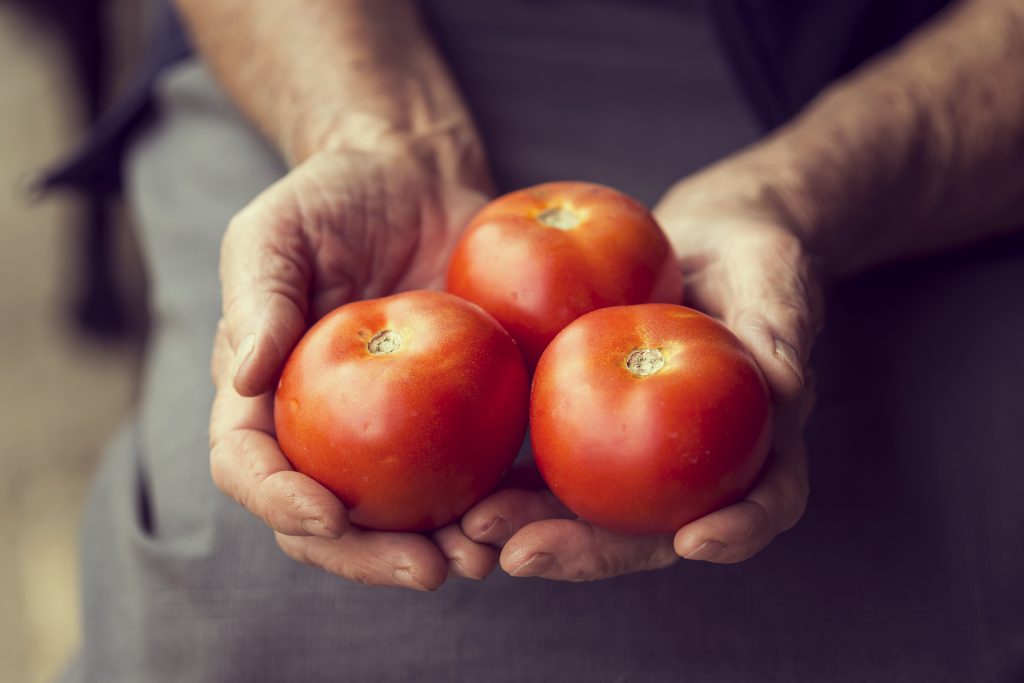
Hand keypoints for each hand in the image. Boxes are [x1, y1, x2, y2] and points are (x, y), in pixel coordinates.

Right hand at [208, 140, 501, 589]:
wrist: (413, 176)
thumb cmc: (330, 197)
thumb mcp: (274, 231)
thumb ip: (257, 298)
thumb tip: (246, 375)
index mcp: (264, 393)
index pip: (249, 464)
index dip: (278, 501)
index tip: (325, 515)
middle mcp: (323, 427)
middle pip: (328, 518)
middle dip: (369, 556)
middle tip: (425, 568)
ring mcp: (391, 428)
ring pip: (402, 514)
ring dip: (438, 548)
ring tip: (482, 559)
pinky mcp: (455, 413)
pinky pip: (470, 469)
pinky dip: (493, 502)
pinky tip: (524, 514)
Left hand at [460, 169, 822, 579]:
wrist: (696, 239)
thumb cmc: (751, 252)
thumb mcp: (772, 269)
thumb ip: (780, 318)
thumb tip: (786, 380)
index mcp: (762, 440)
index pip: (767, 498)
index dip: (739, 529)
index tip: (694, 541)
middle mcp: (698, 465)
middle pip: (655, 528)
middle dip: (592, 550)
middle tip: (525, 554)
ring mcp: (640, 456)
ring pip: (591, 511)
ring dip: (532, 527)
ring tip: (473, 528)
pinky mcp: (589, 428)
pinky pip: (551, 461)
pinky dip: (508, 479)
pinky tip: (464, 482)